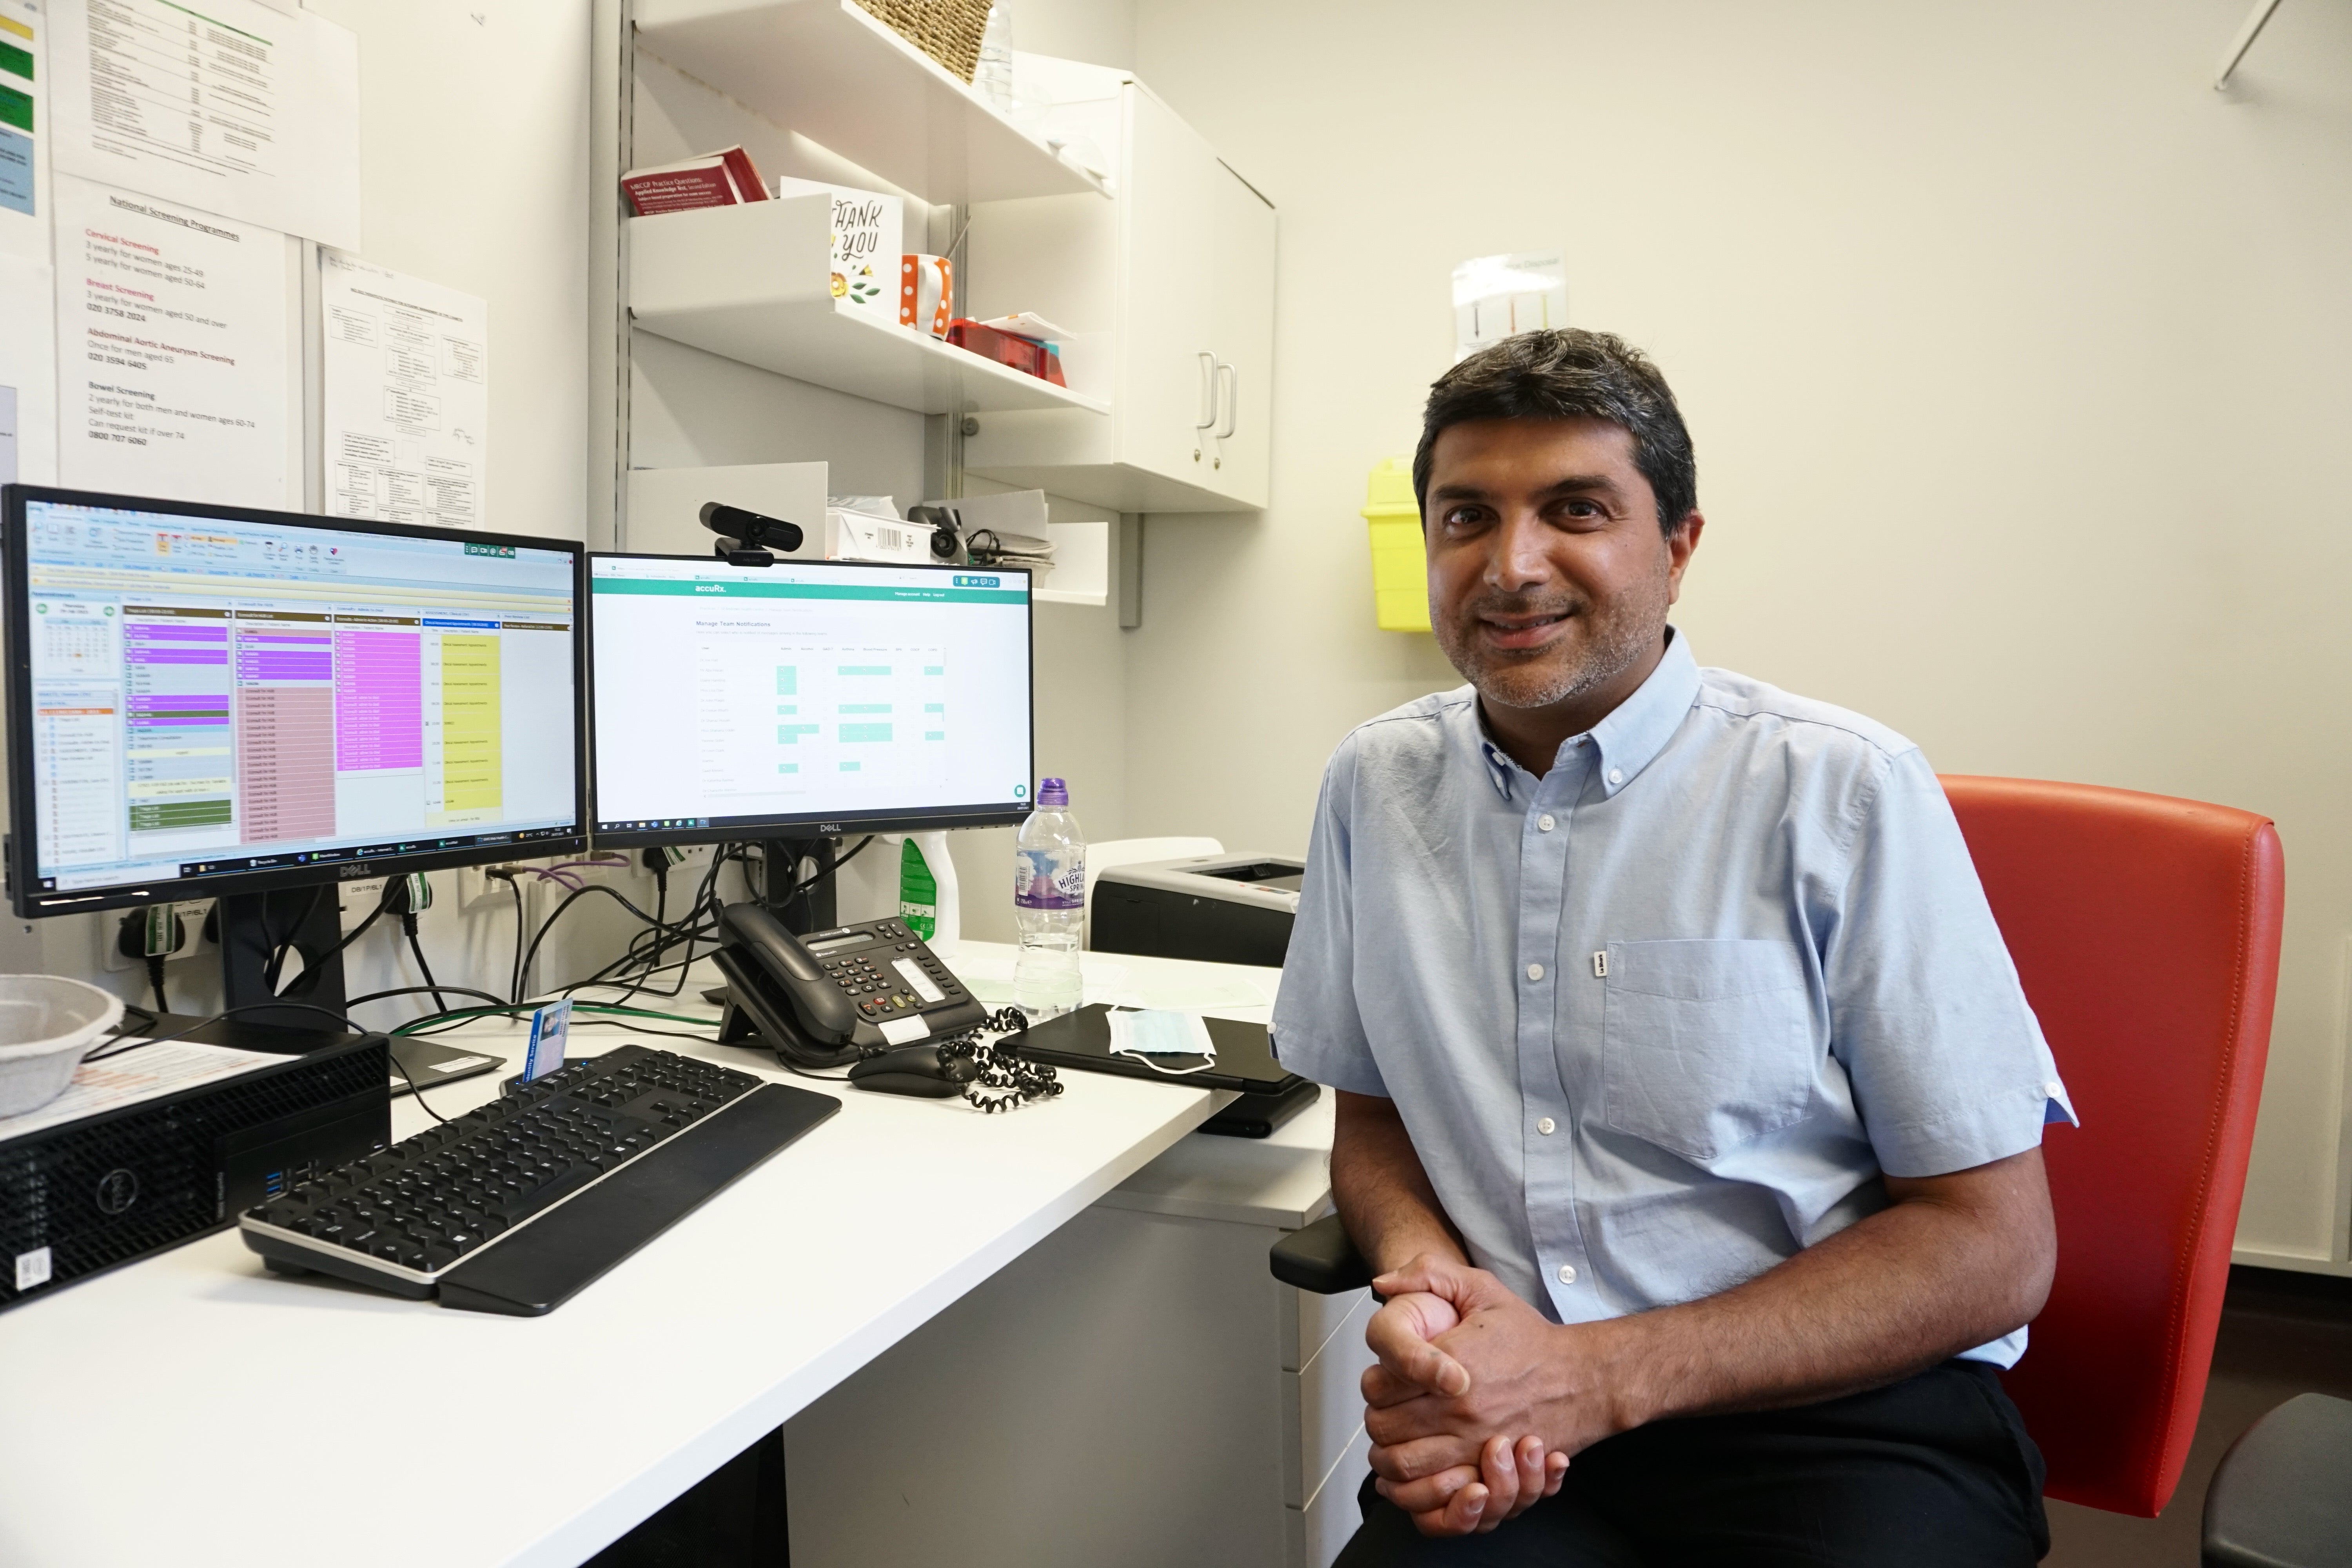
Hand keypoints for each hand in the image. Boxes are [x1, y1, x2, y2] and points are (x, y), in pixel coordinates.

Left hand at [1363, 1256, 1620, 1531]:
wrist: (1582, 1378)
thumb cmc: (1529, 1337)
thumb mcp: (1481, 1288)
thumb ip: (1427, 1273)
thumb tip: (1381, 1283)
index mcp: (1452, 1363)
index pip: (1378, 1386)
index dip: (1373, 1383)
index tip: (1385, 1378)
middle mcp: (1461, 1408)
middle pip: (1383, 1428)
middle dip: (1377, 1419)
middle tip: (1388, 1410)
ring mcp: (1474, 1444)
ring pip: (1403, 1466)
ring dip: (1389, 1457)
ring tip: (1396, 1441)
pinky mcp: (1489, 1470)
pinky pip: (1436, 1495)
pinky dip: (1417, 1491)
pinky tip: (1415, 1474)